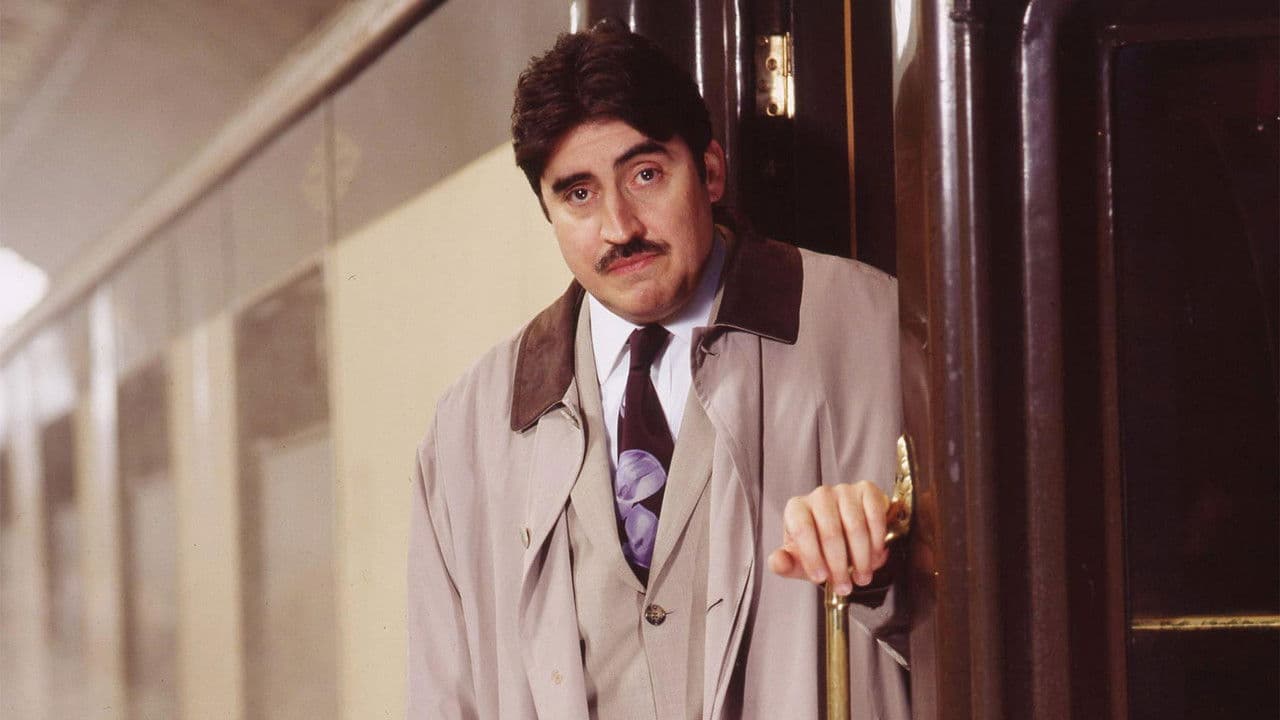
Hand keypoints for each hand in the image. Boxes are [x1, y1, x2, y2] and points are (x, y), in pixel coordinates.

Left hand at [767, 482, 890, 595]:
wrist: (847, 537)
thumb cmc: (819, 548)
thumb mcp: (799, 561)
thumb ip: (784, 564)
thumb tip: (778, 562)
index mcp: (797, 508)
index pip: (802, 529)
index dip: (812, 556)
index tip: (820, 578)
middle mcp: (819, 496)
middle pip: (830, 531)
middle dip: (839, 565)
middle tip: (845, 586)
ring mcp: (844, 490)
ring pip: (855, 526)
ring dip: (861, 558)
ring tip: (862, 577)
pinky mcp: (867, 491)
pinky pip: (875, 515)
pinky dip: (876, 540)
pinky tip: (876, 556)